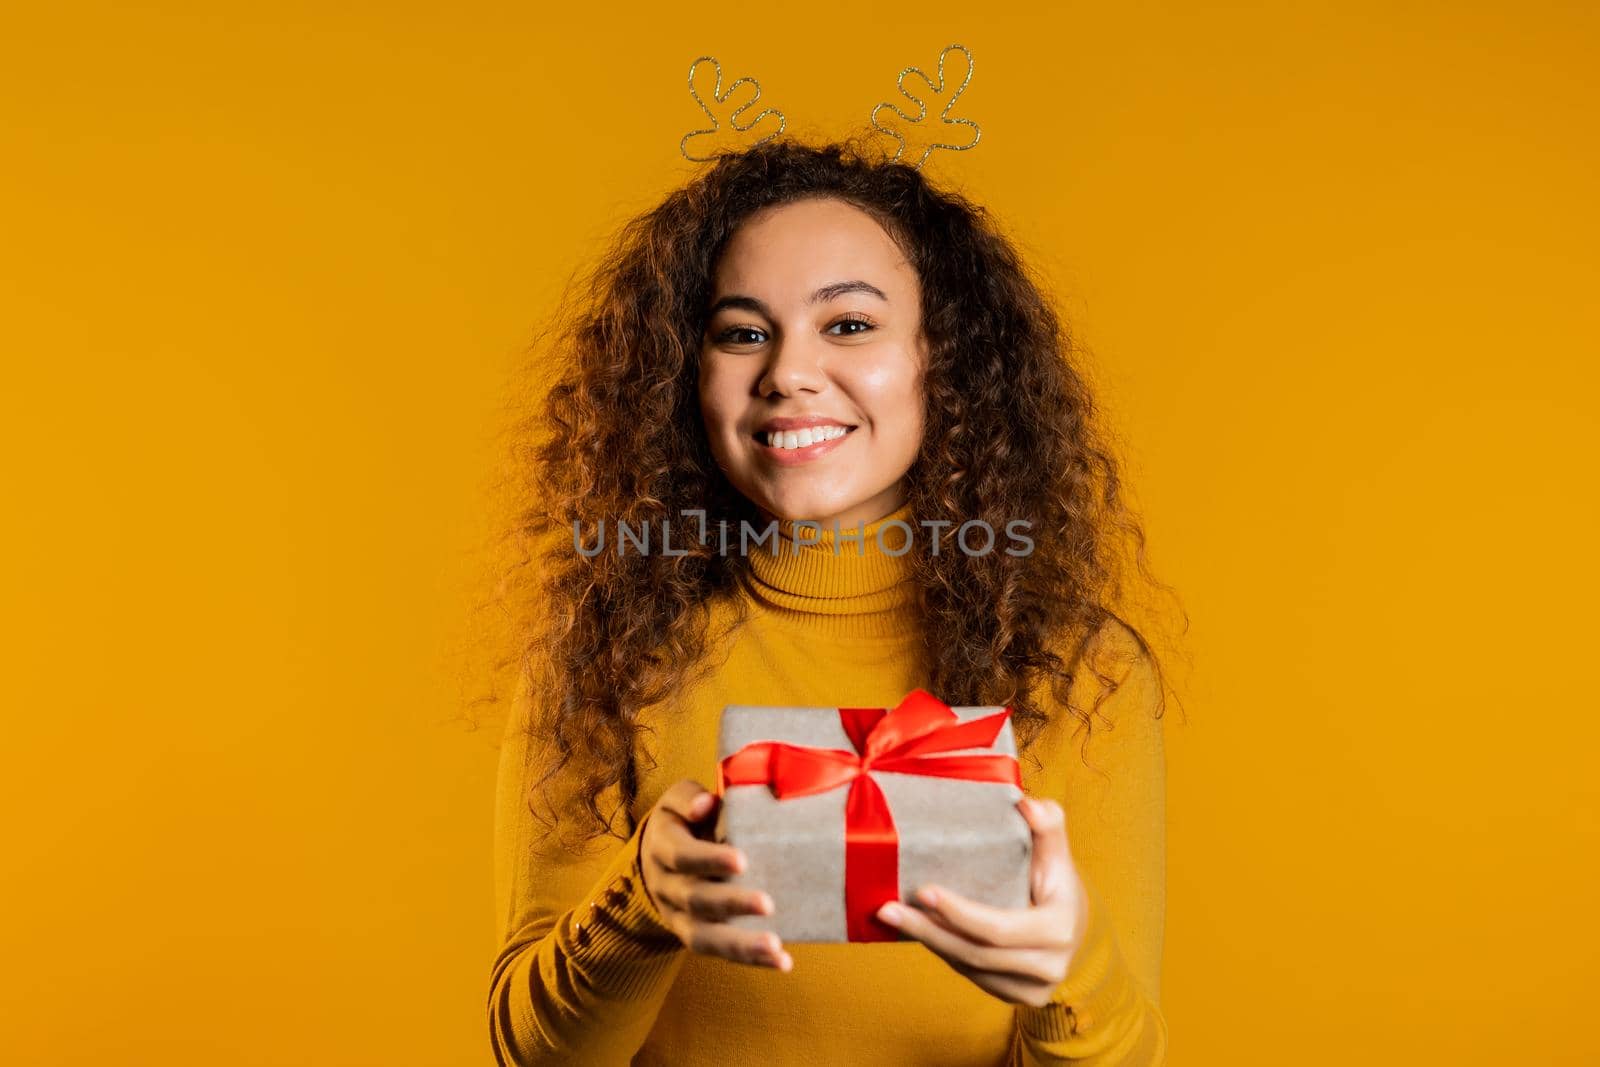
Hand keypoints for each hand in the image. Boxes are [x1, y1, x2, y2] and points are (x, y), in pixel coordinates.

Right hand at [638, 779, 793, 970]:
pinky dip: (750, 960)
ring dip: (740, 945)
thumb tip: (705, 804)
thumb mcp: (678, 799)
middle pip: (695, 900)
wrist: (655, 856)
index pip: (682, 856)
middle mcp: (666, 886)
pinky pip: (719, 952)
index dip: (709, 860)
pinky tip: (782, 961)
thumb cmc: (682, 820)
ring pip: (704, 937)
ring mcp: (678, 916)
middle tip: (767, 904)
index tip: (742, 861)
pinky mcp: (694, 935)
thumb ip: (690, 798)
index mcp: (662, 847)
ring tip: (775, 948)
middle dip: (731, 904)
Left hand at [875, 796, 1085, 1006]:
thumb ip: (1047, 820)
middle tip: (887, 909)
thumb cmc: (1056, 876)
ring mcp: (1034, 988)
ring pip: (969, 968)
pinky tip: (919, 931)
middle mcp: (1050, 966)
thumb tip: (1025, 804)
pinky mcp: (1018, 996)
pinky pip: (972, 976)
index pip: (999, 929)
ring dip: (929, 943)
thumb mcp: (1055, 845)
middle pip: (976, 954)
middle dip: (928, 932)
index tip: (923, 891)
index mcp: (1060, 928)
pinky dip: (944, 953)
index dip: (959, 914)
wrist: (1072, 920)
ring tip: (893, 917)